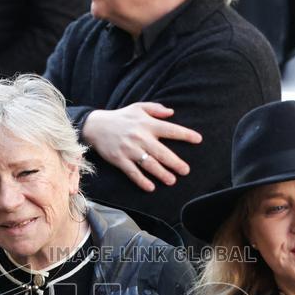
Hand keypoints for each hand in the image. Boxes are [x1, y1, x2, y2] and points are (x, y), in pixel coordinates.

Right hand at [81, 102, 201, 191]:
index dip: (185, 134)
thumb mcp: (138, 107)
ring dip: (161, 173)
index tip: (198, 139)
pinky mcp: (120, 160)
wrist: (96, 126)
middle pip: (162, 152)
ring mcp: (130, 150)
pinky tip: (151, 187)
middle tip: (186, 170)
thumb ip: (156, 109)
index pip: (170, 129)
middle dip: (175, 162)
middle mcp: (140, 137)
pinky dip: (141, 180)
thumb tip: (172, 112)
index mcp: (147, 124)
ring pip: (149, 164)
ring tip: (172, 181)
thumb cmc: (120, 117)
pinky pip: (133, 172)